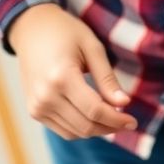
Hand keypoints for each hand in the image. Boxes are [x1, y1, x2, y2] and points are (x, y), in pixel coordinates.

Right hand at [9, 4, 136, 139]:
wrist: (31, 30)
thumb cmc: (65, 34)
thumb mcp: (92, 48)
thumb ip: (107, 79)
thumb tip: (124, 104)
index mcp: (61, 77)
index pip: (95, 110)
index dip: (117, 120)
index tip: (133, 122)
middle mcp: (45, 96)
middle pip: (86, 125)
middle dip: (110, 127)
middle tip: (126, 122)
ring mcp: (37, 106)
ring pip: (76, 133)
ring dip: (97, 130)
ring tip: (111, 118)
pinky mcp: (35, 111)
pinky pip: (64, 131)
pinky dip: (82, 128)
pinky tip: (93, 117)